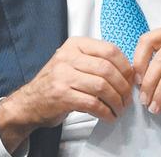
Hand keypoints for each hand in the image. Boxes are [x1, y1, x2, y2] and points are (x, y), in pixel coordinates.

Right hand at [0, 37, 133, 151]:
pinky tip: (109, 116)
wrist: (30, 102)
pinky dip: (105, 112)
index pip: (109, 50)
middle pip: (108, 69)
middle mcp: (68, 57)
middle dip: (123, 87)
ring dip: (116, 101)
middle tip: (127, 98)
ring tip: (119, 108)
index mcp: (75, 45)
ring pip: (102, 86)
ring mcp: (63, 76)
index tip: (131, 79)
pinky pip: (92, 103)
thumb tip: (128, 71)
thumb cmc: (57, 82)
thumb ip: (96, 61)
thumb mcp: (74, 62)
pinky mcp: (62, 96)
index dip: (125, 66)